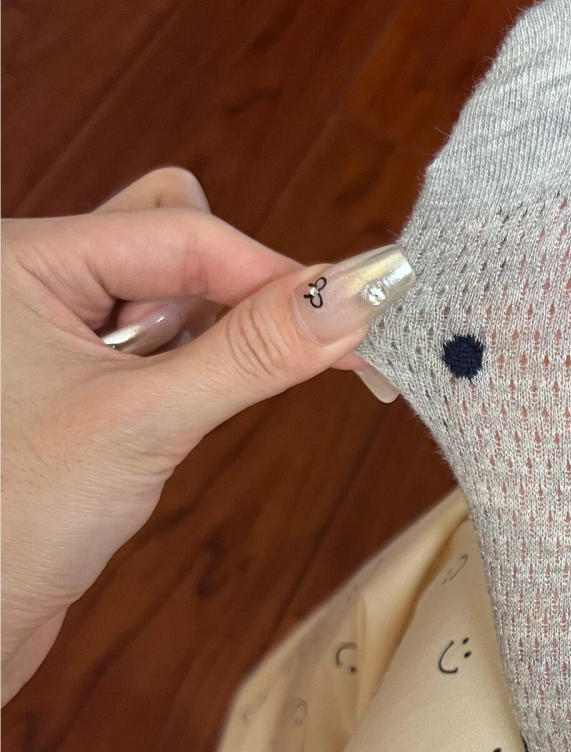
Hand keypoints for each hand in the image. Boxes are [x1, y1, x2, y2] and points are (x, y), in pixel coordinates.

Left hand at [1, 168, 408, 704]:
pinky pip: (165, 337)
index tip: (354, 314)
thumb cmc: (10, 520)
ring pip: (176, 289)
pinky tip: (172, 417)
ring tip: (174, 410)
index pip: (183, 230)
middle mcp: (35, 275)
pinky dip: (197, 367)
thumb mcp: (145, 422)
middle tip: (272, 358)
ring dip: (212, 342)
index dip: (275, 274)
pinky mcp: (81, 370)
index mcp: (21, 257)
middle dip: (235, 297)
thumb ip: (254, 353)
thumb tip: (352, 299)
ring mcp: (57, 323)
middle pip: (176, 239)